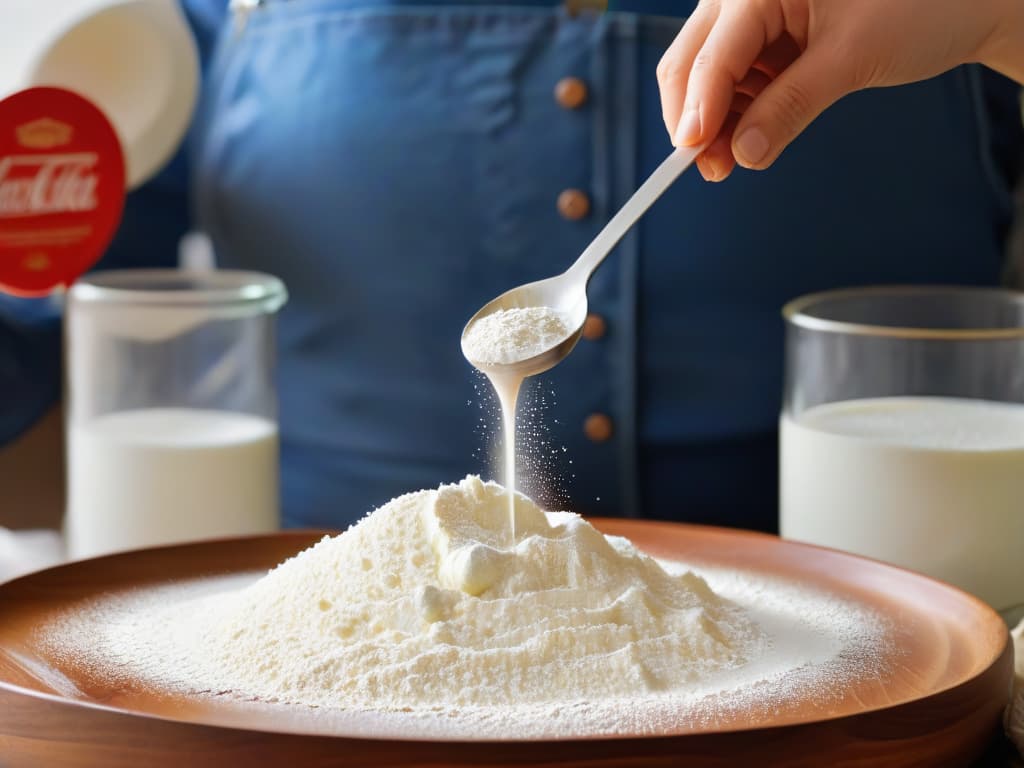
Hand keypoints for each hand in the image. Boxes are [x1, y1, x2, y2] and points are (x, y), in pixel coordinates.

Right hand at [658, 0, 1023, 181]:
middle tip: (710, 169)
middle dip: (695, 119)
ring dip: (712, 122)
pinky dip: (734, 112)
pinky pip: (732, 77)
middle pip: (691, 61)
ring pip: (704, 74)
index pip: (713, 56)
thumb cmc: (919, 6)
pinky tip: (745, 138)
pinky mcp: (765, 34)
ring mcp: (751, 11)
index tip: (694, 156)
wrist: (961, 0)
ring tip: (730, 163)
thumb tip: (744, 153)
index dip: (698, 111)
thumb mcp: (850, 59)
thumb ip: (790, 106)